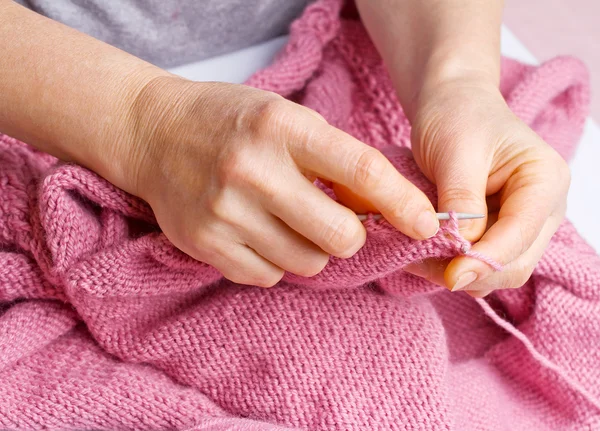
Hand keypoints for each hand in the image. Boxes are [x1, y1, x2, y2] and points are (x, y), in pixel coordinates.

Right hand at [123, 78, 438, 286]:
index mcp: (281, 127)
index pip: (360, 168)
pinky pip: (268, 277)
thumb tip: (385, 207)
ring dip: (310, 249)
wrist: (154, 133)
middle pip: (339, 235)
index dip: (401, 202)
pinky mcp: (205, 244)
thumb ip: (333, 158)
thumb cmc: (231, 123)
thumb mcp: (285, 118)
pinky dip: (275, 262)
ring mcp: (224, 211)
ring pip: (306, 263)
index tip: (427, 224)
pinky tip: (259, 234)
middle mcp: (252, 170)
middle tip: (338, 222)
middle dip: (350, 236)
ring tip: (288, 222)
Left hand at [404, 79, 570, 296]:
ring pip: (498, 270)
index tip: (449, 274)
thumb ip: (462, 200)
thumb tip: (462, 249)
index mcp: (544, 180)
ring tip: (417, 259)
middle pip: (515, 263)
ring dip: (459, 272)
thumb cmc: (457, 116)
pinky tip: (426, 255)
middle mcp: (543, 208)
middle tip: (421, 266)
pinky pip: (482, 262)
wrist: (451, 103)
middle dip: (471, 271)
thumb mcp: (456, 152)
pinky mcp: (499, 231)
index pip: (521, 235)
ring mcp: (523, 222)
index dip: (485, 260)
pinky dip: (454, 265)